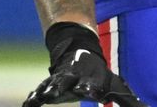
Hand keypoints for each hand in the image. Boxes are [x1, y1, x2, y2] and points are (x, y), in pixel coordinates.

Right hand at [23, 22, 147, 106]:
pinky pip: (38, 91)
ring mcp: (59, 80)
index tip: (95, 94)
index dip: (91, 89)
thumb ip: (129, 101)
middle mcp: (73, 79)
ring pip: (49, 85)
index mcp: (90, 80)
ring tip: (39, 98)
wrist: (82, 55)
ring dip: (44, 91)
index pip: (90, 85)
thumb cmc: (101, 77)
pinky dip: (33, 97)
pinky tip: (27, 105)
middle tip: (54, 94)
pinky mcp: (49, 84)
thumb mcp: (116, 87)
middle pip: (66, 82)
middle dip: (61, 87)